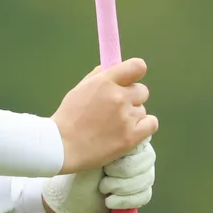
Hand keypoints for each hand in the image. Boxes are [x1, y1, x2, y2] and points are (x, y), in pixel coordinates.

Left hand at [42, 141, 155, 212]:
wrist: (67, 194)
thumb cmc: (77, 165)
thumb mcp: (94, 147)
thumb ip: (114, 138)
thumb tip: (132, 138)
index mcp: (125, 139)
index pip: (142, 139)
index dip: (128, 154)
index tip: (108, 163)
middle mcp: (134, 156)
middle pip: (147, 159)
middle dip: (125, 171)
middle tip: (106, 174)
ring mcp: (138, 175)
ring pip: (147, 178)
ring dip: (123, 186)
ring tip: (103, 187)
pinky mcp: (137, 194)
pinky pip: (145, 195)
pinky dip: (126, 200)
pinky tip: (109, 201)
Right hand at [52, 58, 156, 173]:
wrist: (62, 146)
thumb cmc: (68, 117)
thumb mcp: (80, 89)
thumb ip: (99, 76)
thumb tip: (115, 68)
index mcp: (105, 82)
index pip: (137, 67)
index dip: (135, 73)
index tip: (130, 80)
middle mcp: (118, 97)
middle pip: (142, 91)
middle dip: (132, 97)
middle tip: (118, 108)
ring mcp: (126, 118)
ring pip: (142, 110)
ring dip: (133, 115)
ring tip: (115, 125)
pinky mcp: (131, 137)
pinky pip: (151, 124)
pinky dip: (144, 126)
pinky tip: (131, 130)